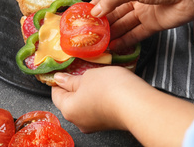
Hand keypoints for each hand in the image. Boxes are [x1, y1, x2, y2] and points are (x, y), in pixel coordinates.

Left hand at [52, 66, 193, 145]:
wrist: (137, 104)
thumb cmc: (110, 88)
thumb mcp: (87, 76)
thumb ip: (71, 79)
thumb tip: (59, 79)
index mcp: (68, 109)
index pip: (56, 93)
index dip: (59, 79)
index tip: (64, 69)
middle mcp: (79, 121)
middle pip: (71, 101)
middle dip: (76, 85)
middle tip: (84, 70)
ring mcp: (94, 124)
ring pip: (85, 104)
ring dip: (90, 91)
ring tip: (99, 77)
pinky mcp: (108, 122)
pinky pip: (98, 108)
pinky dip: (100, 97)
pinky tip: (109, 87)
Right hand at [91, 0, 193, 49]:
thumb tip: (95, 11)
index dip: (96, 5)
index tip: (82, 16)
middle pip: (115, 11)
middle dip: (102, 22)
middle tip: (88, 34)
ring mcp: (146, 11)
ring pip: (124, 24)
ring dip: (112, 33)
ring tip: (98, 43)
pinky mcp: (154, 25)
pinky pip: (136, 34)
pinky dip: (126, 40)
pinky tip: (114, 46)